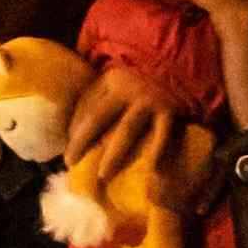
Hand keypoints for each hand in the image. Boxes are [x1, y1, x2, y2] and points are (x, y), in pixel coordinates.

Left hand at [60, 58, 203, 225]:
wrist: (177, 73)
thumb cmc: (138, 89)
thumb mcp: (115, 86)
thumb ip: (96, 103)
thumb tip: (72, 137)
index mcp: (111, 81)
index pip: (87, 110)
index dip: (76, 134)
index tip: (69, 157)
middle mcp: (128, 88)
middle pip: (99, 118)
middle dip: (83, 142)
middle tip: (72, 164)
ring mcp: (149, 100)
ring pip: (127, 130)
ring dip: (114, 154)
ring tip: (103, 174)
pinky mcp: (169, 111)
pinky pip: (162, 134)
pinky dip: (157, 150)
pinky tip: (152, 169)